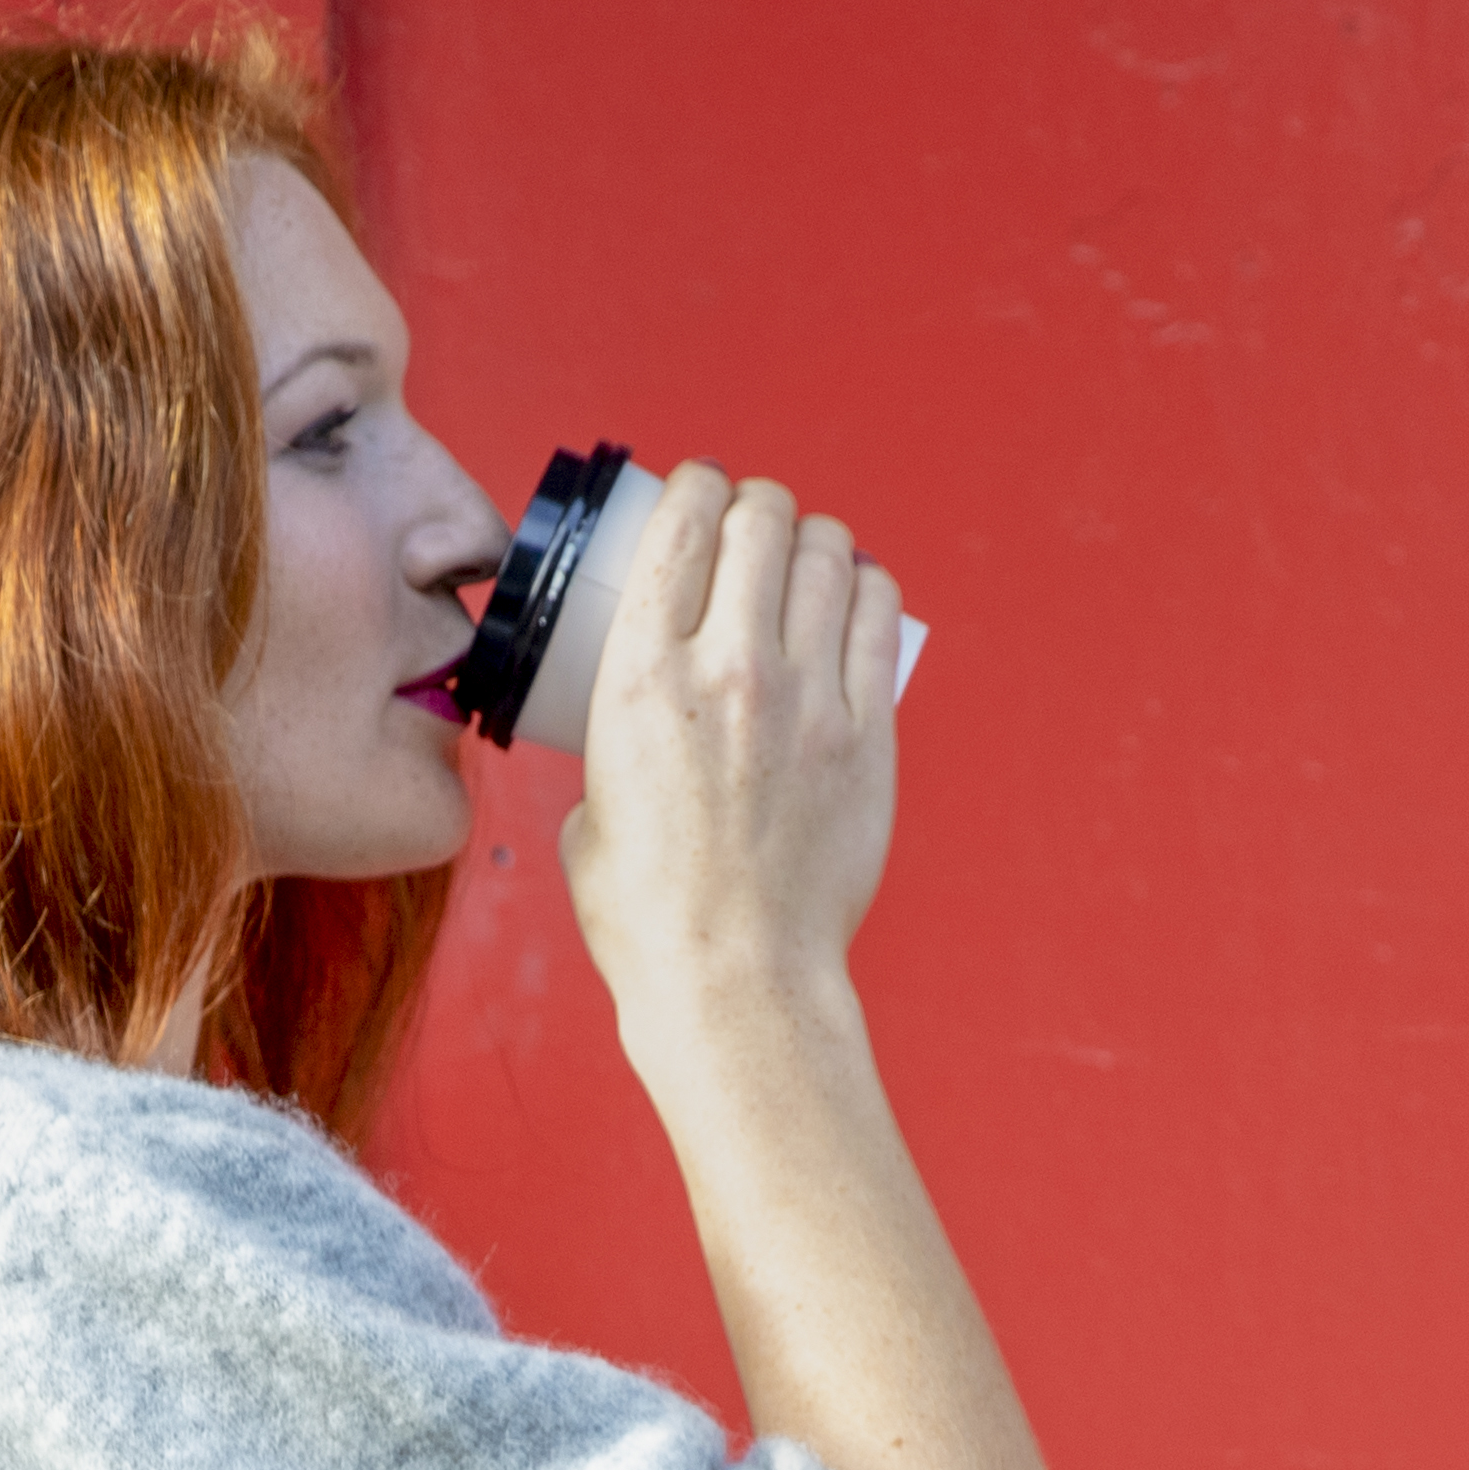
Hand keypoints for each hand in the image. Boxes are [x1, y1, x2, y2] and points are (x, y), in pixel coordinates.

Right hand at [552, 468, 913, 1038]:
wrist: (735, 983)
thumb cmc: (650, 914)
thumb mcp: (588, 806)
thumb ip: (616, 739)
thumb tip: (638, 716)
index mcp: (642, 679)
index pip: (684, 522)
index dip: (694, 486)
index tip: (697, 494)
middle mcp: (729, 670)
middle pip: (763, 518)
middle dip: (756, 504)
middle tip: (752, 525)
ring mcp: (809, 700)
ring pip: (830, 555)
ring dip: (813, 540)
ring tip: (803, 559)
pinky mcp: (869, 736)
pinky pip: (879, 617)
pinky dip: (865, 589)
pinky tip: (852, 596)